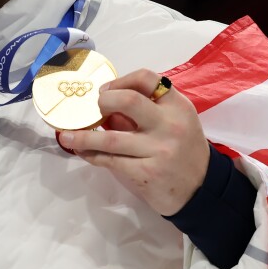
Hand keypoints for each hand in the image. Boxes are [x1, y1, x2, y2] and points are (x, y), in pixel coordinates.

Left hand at [57, 69, 209, 215]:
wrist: (202, 189)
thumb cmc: (183, 149)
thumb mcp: (175, 122)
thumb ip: (146, 111)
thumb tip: (105, 103)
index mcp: (177, 106)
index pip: (147, 79)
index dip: (120, 81)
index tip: (106, 91)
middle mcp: (169, 125)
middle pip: (127, 101)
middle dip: (102, 103)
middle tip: (93, 110)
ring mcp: (158, 150)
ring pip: (110, 138)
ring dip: (82, 136)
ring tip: (65, 135)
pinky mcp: (147, 173)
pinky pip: (110, 160)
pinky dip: (91, 155)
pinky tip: (82, 151)